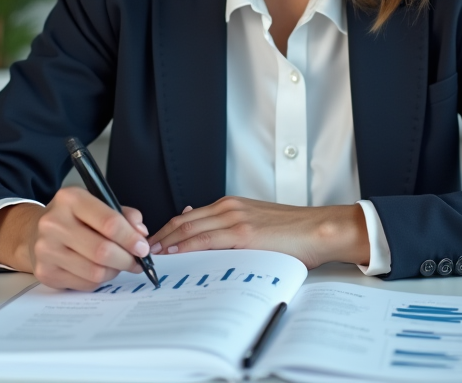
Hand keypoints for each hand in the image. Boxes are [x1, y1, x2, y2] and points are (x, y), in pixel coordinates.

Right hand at [0, 188, 150, 290]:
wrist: (35, 232)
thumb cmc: (73, 218)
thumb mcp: (97, 204)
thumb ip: (123, 215)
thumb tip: (141, 233)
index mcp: (70, 199)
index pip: (109, 222)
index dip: (131, 238)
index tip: (143, 247)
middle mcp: (54, 223)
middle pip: (103, 251)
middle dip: (127, 259)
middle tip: (137, 261)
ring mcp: (46, 250)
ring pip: (95, 272)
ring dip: (114, 271)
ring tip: (118, 264)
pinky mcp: (46, 272)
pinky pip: (85, 284)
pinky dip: (99, 280)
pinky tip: (99, 270)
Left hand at [148, 197, 368, 268]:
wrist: (320, 229)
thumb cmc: (294, 231)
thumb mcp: (255, 221)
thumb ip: (229, 224)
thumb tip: (198, 225)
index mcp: (230, 205)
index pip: (187, 217)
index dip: (166, 230)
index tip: (153, 244)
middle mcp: (229, 208)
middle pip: (182, 222)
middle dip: (159, 237)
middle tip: (141, 251)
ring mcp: (235, 220)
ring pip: (189, 230)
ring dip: (167, 243)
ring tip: (150, 256)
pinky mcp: (244, 234)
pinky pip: (206, 241)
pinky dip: (186, 247)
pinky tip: (174, 255)